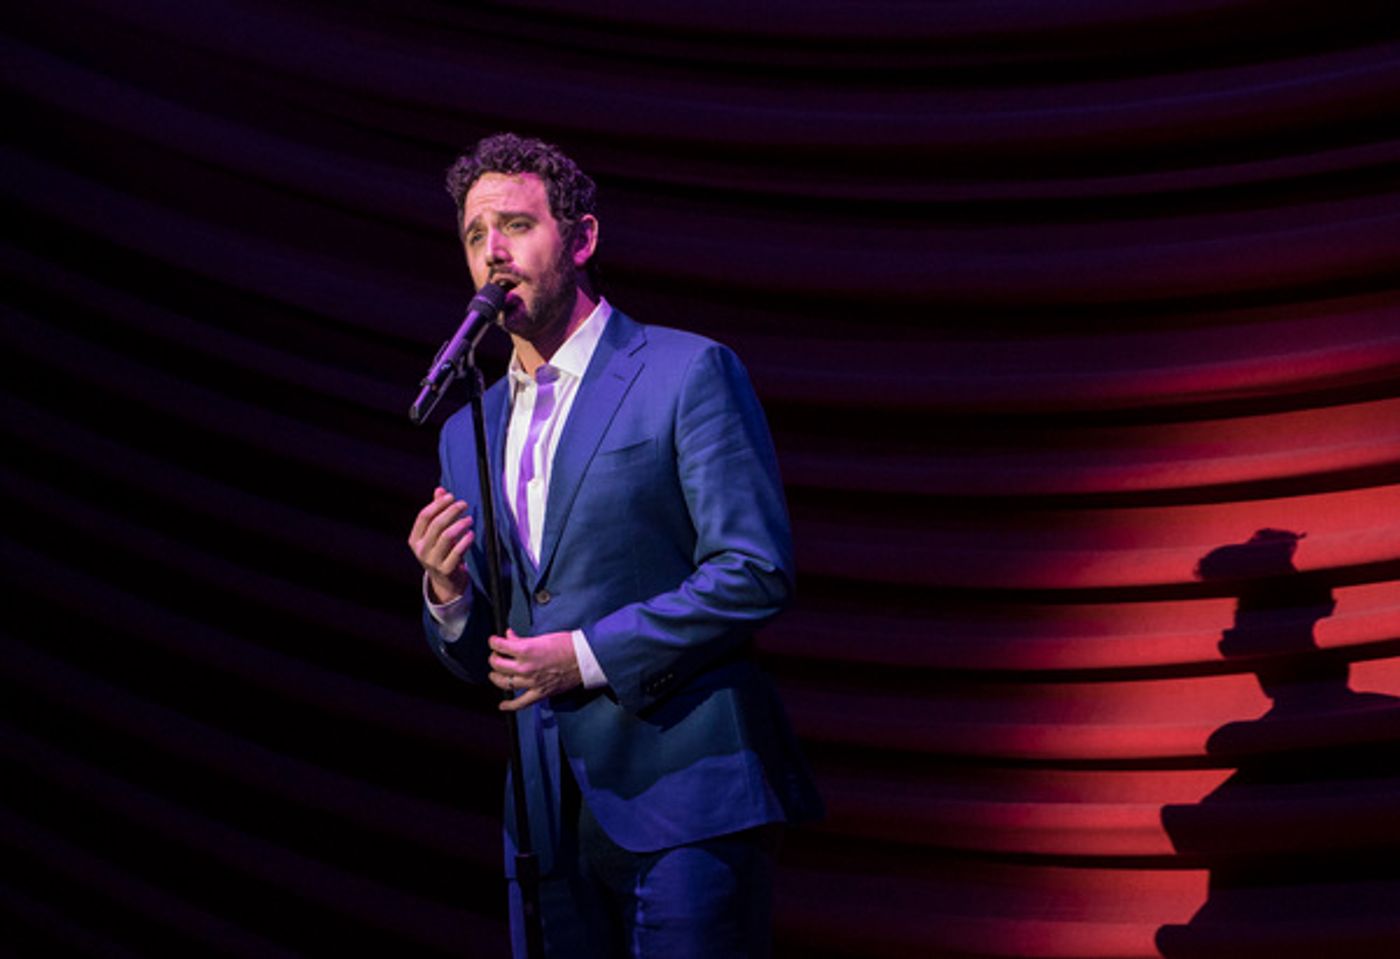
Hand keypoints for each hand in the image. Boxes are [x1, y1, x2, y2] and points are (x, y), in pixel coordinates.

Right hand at [408, 487, 472, 602]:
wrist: (445, 581)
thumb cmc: (441, 551)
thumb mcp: (435, 533)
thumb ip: (437, 511)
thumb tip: (440, 489)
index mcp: (415, 539)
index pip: (424, 516)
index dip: (438, 504)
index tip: (451, 496)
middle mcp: (421, 550)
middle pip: (437, 524)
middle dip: (452, 511)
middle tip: (464, 504)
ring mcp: (432, 561)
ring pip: (447, 536)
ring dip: (460, 524)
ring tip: (469, 519)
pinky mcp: (446, 570)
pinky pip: (457, 551)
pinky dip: (466, 540)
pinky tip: (471, 534)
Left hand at [488, 629, 581, 710]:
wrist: (585, 659)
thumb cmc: (567, 645)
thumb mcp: (542, 637)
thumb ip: (522, 639)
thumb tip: (510, 636)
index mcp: (526, 650)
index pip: (499, 646)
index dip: (493, 641)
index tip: (493, 641)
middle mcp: (525, 667)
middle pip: (497, 664)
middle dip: (494, 658)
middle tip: (496, 655)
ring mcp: (531, 682)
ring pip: (504, 682)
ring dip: (496, 677)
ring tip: (495, 673)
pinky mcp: (539, 693)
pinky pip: (520, 703)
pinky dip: (510, 705)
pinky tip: (502, 705)